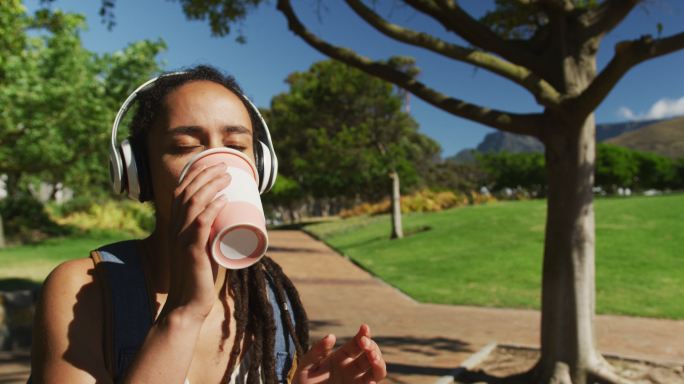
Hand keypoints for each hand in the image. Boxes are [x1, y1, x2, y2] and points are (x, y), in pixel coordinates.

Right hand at [162, 162, 229, 320]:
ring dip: (211, 186)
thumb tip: (231, 220)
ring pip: (194, 204)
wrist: (188, 304)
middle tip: (225, 167)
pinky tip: (222, 199)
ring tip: (227, 177)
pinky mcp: (192, 252)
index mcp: (176, 226)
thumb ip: (211, 234)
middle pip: (187, 192)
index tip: (214, 164)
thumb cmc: (198, 277)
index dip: (196, 174)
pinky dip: (211, 209)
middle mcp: (175, 229)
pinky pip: (199, 225)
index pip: (181, 191)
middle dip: (206, 174)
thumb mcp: (203, 248)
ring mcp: (182, 240)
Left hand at [294, 324, 386, 383]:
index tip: (364, 327)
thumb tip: (331, 336)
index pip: (357, 343)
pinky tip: (370, 383)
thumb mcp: (306, 365)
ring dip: (379, 363)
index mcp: (341, 357)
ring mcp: (356, 382)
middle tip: (365, 344)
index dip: (363, 334)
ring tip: (373, 358)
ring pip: (377, 371)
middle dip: (372, 347)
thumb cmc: (303, 383)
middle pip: (371, 355)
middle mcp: (352, 369)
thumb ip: (316, 351)